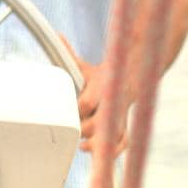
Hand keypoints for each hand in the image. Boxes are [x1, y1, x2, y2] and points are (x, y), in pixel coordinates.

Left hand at [60, 34, 130, 154]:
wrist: (131, 78)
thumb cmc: (101, 75)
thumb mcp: (85, 65)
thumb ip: (69, 54)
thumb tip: (56, 35)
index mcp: (101, 87)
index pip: (88, 102)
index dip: (79, 109)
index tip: (69, 113)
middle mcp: (112, 103)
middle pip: (100, 122)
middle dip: (87, 128)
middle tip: (74, 132)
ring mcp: (120, 116)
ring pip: (115, 134)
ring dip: (100, 143)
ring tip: (83, 147)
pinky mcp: (124, 126)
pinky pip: (124, 142)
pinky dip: (114, 151)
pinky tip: (98, 153)